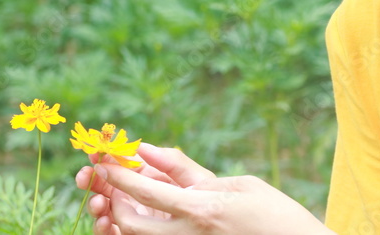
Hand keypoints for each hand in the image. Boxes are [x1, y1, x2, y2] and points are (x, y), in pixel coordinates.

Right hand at [75, 143, 216, 233]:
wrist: (218, 225)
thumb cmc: (210, 199)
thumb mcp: (194, 179)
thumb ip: (171, 162)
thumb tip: (140, 145)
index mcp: (147, 177)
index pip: (120, 165)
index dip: (105, 158)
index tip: (93, 153)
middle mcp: (136, 196)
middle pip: (105, 187)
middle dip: (92, 181)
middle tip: (85, 177)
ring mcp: (134, 216)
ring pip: (105, 211)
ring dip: (95, 205)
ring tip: (97, 202)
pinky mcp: (132, 234)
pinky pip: (113, 233)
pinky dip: (103, 228)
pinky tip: (104, 222)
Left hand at [88, 148, 331, 233]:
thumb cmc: (275, 214)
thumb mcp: (239, 184)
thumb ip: (191, 170)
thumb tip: (150, 151)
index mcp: (201, 210)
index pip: (146, 192)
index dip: (119, 175)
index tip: (103, 161)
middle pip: (130, 225)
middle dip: (114, 205)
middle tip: (114, 187)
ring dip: (128, 221)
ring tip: (129, 203)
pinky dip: (149, 231)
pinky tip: (154, 219)